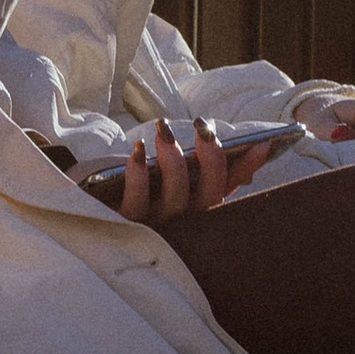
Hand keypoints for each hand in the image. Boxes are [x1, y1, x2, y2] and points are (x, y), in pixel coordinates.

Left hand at [110, 119, 287, 218]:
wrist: (91, 218)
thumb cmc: (137, 194)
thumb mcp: (172, 181)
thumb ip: (203, 171)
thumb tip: (242, 145)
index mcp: (197, 212)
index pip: (228, 189)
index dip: (249, 167)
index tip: (264, 143)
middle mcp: (182, 224)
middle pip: (208, 194)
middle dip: (210, 158)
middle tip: (201, 127)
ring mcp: (155, 226)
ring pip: (176, 197)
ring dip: (173, 159)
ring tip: (163, 132)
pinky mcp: (124, 225)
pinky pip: (136, 203)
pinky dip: (139, 175)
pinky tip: (138, 152)